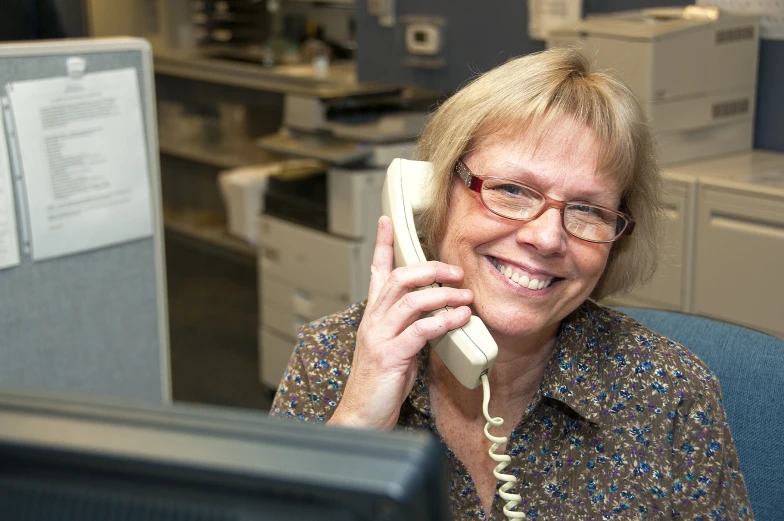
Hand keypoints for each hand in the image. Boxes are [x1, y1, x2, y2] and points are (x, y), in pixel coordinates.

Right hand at [328, 216, 472, 429]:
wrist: (361, 416)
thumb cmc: (379, 383)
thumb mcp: (395, 347)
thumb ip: (410, 326)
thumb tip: (438, 313)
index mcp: (373, 316)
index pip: (377, 272)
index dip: (383, 246)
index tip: (387, 222)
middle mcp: (373, 321)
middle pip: (400, 279)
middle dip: (431, 269)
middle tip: (456, 270)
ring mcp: (379, 337)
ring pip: (411, 300)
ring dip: (443, 294)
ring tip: (465, 295)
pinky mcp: (390, 356)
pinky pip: (420, 330)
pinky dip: (443, 320)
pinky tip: (459, 318)